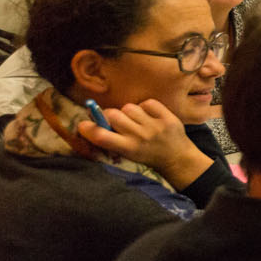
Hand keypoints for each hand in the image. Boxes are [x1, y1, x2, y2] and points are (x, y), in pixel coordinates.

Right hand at [77, 100, 210, 189]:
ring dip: (127, 112)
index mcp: (128, 149)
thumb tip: (90, 122)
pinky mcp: (168, 117)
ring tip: (135, 121)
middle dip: (108, 115)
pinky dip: (145, 107)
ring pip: (128, 107)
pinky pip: (147, 103)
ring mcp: (155, 126)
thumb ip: (110, 140)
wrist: (177, 157)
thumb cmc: (146, 155)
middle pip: (112, 115)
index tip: (84, 125)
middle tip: (113, 121)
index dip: (87, 128)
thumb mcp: (126, 154)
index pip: (100, 135)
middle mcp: (140, 137)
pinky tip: (148, 117)